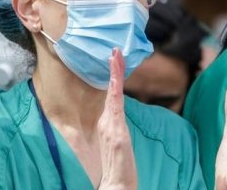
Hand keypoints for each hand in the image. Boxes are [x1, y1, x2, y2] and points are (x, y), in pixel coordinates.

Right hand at [97, 48, 136, 189]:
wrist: (116, 185)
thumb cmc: (118, 167)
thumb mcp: (119, 143)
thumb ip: (117, 129)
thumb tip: (118, 116)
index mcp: (108, 123)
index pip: (111, 94)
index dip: (113, 77)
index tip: (115, 59)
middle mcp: (107, 121)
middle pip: (111, 89)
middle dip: (113, 68)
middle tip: (115, 49)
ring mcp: (110, 126)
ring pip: (112, 94)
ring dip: (114, 74)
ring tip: (116, 55)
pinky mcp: (115, 133)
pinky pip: (114, 108)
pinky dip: (114, 92)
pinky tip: (114, 80)